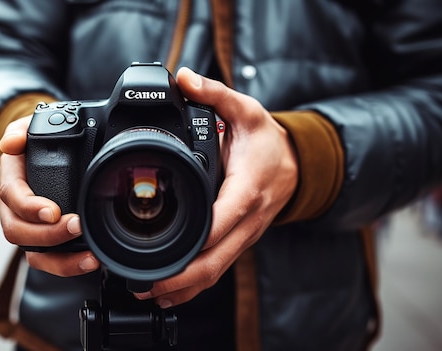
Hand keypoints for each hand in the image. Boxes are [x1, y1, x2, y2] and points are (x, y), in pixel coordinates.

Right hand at [0, 116, 99, 275]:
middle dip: (48, 234)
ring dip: (59, 259)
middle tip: (76, 227)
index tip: (53, 211)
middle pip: (17, 231)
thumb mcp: (25, 127)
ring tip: (88, 257)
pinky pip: (46, 259)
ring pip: (30, 252)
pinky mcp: (39, 240)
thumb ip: (19, 129)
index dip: (30, 206)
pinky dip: (67, 265)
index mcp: (7, 179)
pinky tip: (89, 261)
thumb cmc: (33, 143)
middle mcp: (10, 207)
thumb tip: (11, 143)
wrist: (34, 155)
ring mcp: (23, 226)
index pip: (11, 196)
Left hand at [134, 67, 297, 307]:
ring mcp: (245, 235)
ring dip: (184, 287)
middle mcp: (247, 219)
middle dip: (181, 277)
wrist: (297, 164)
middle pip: (216, 259)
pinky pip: (218, 269)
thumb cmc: (268, 141)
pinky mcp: (239, 242)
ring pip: (216, 271)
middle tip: (144, 283)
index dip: (199, 238)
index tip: (169, 251)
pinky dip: (195, 285)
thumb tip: (184, 78)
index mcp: (247, 188)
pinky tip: (171, 292)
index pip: (223, 218)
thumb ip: (215, 94)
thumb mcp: (247, 110)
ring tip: (148, 292)